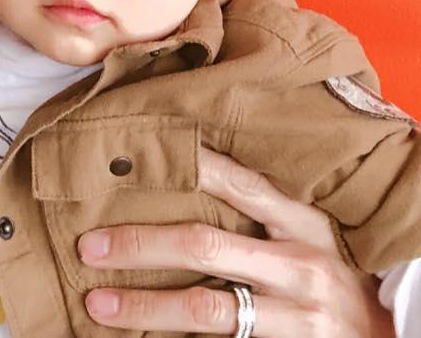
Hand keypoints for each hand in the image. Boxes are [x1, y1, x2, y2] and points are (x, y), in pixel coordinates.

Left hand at [77, 148, 394, 335]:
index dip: (188, 166)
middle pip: (205, 247)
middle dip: (141, 245)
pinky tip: (137, 336)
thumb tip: (181, 170)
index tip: (134, 153)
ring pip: (205, 310)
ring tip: (98, 303)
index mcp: (301, 223)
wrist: (383, 336)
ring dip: (144, 307)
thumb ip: (258, 208)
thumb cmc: (331, 268)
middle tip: (90, 246)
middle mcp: (298, 267)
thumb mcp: (306, 229)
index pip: (239, 183)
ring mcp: (294, 318)